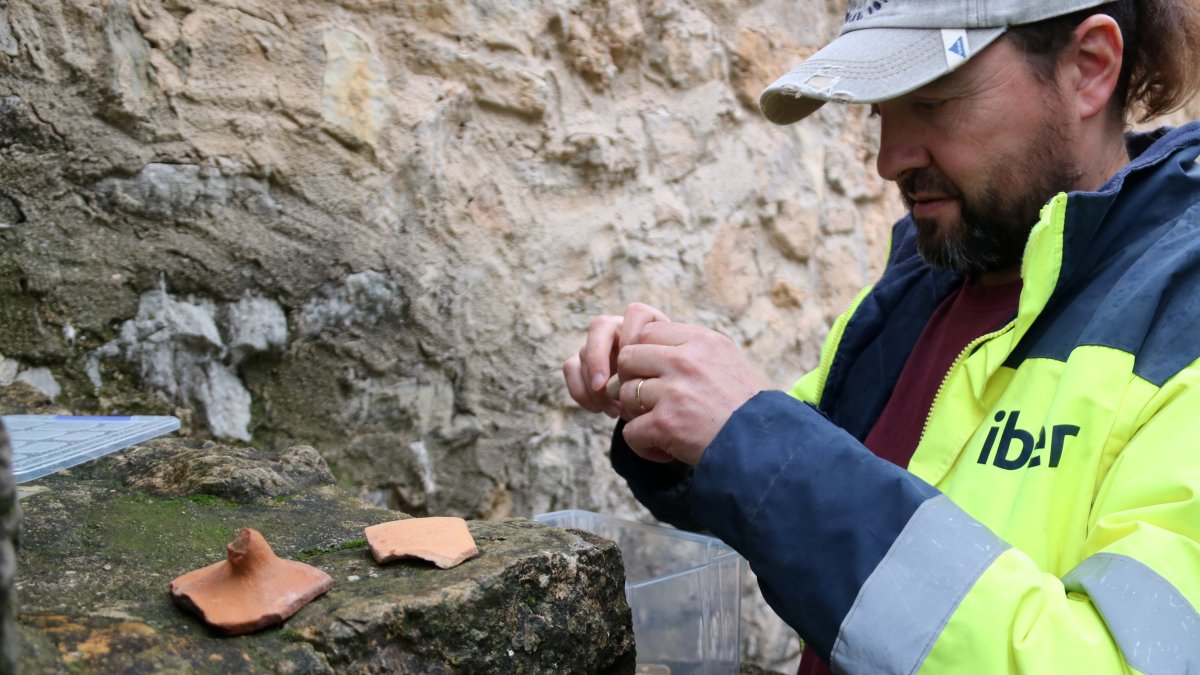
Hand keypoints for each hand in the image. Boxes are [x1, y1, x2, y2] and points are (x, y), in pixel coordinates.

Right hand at [562, 303, 670, 418]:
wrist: (661, 400)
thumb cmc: (672, 387)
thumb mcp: (676, 377)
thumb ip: (666, 371)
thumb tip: (644, 385)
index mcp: (646, 324)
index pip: (635, 314)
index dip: (634, 337)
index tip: (640, 367)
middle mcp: (620, 329)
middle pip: (600, 326)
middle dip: (597, 358)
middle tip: (602, 387)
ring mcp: (600, 345)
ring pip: (582, 352)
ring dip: (593, 385)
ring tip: (614, 410)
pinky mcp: (584, 362)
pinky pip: (571, 368)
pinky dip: (580, 391)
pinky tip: (599, 410)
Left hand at [616, 322, 770, 465]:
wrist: (769, 446)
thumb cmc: (750, 408)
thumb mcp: (728, 361)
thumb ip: (693, 351)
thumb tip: (651, 352)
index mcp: (702, 340)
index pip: (647, 331)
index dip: (642, 355)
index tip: (653, 375)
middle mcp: (686, 360)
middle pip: (628, 358)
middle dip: (631, 381)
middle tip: (649, 402)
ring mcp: (674, 391)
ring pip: (626, 394)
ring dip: (637, 415)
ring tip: (661, 429)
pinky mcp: (666, 423)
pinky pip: (631, 431)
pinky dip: (643, 446)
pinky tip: (665, 451)